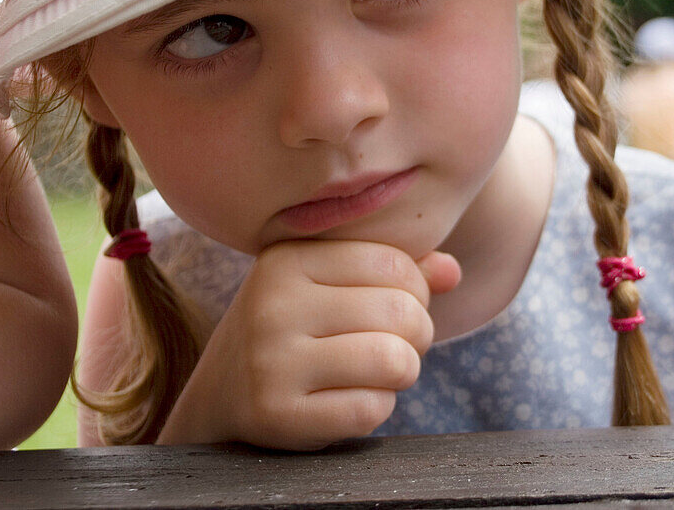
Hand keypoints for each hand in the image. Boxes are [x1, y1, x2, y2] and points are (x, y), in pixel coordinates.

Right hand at [157, 240, 459, 448]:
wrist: (220, 395)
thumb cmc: (297, 328)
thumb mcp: (333, 285)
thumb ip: (397, 271)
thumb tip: (453, 272)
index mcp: (288, 258)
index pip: (395, 265)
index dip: (417, 291)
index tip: (397, 307)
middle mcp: (273, 304)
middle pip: (401, 312)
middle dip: (417, 334)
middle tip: (396, 344)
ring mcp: (270, 361)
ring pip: (393, 360)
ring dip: (402, 372)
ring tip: (381, 372)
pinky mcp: (275, 415)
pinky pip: (370, 409)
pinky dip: (377, 408)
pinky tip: (352, 400)